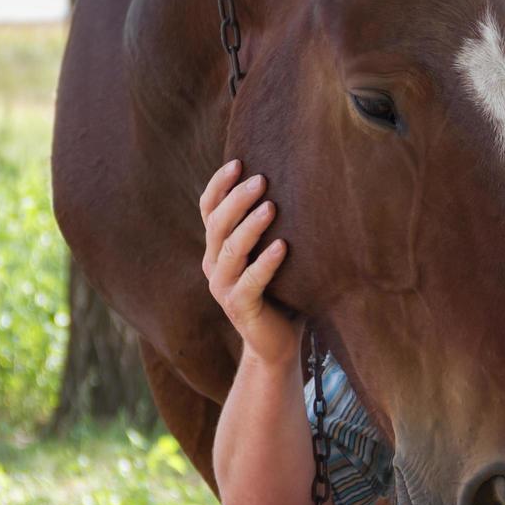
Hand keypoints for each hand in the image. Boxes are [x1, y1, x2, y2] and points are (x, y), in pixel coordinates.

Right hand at [200, 159, 299, 365]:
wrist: (276, 342)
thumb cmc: (281, 290)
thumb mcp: (272, 253)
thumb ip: (272, 226)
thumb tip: (296, 179)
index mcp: (217, 247)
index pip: (209, 209)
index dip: (219, 185)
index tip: (238, 162)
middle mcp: (213, 264)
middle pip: (217, 224)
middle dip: (237, 199)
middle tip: (261, 179)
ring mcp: (223, 287)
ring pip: (230, 250)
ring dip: (250, 226)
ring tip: (271, 207)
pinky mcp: (239, 307)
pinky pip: (251, 281)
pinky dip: (266, 262)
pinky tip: (283, 246)